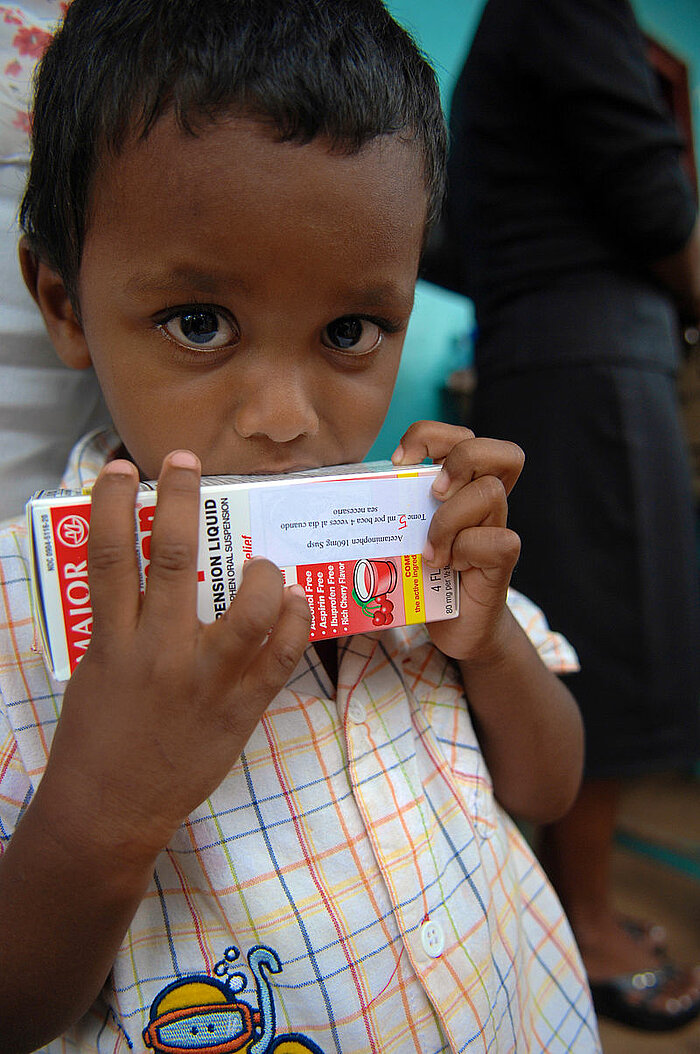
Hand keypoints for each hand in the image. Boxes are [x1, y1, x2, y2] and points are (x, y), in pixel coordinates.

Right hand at [42, 450, 310, 861]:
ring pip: (246, 608)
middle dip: (183, 501)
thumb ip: (119, 626)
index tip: (122, 469)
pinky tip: (295, 600)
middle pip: (176, 560)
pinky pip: (279, 656)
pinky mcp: (240, 707)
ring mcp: (205, 680)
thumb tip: (141, 580)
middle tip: (188, 463)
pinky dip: (294, 621)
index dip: (116, 504)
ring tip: (262, 562)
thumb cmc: (97, 741)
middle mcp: (159, 652)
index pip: (110, 555)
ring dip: (260, 571)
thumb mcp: (96, 674)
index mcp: (112, 641)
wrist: (109, 813)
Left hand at [392, 421, 523, 662]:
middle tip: (433, 493)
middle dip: (460, 461)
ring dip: (449, 519)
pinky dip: (464, 550)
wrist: (457, 627)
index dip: (433, 435)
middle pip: (500, 452)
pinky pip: (496, 540)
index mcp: (462, 485)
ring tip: (429, 550)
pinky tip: (445, 567)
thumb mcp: (402, 533)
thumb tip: (331, 491)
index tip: (400, 461)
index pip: (464, 435)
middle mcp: (486, 501)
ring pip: (489, 493)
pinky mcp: (503, 560)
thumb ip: (388, 507)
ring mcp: (497, 528)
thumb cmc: (423, 575)